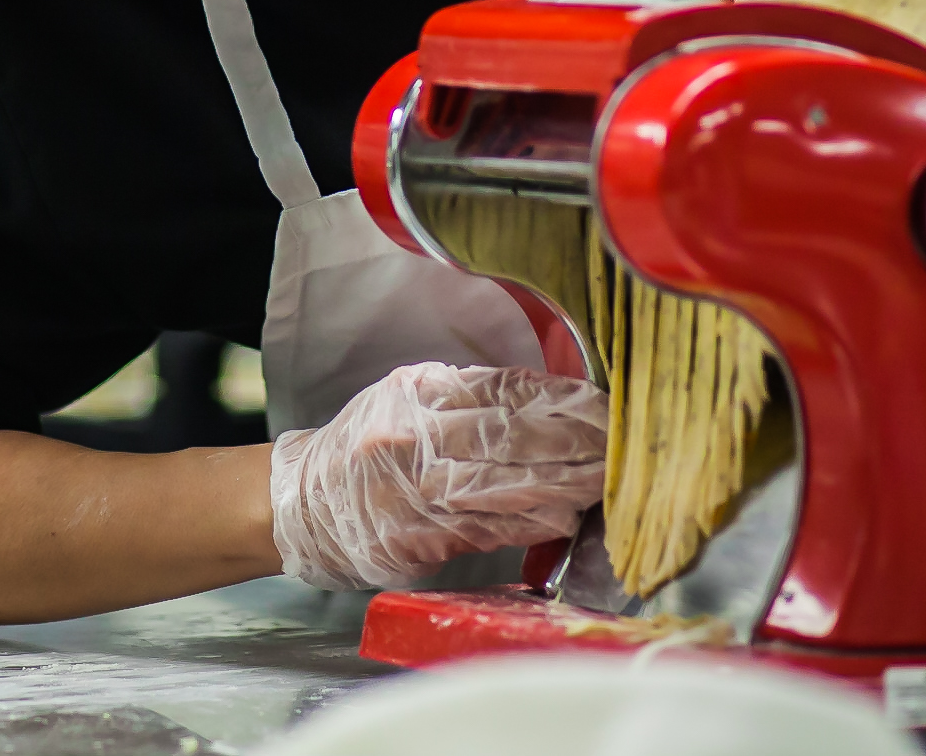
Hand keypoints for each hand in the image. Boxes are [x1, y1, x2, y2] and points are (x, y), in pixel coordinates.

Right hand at [270, 362, 606, 591]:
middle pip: (512, 437)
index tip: (606, 406)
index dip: (562, 400)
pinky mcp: (416, 536)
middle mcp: (414, 436)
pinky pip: (486, 528)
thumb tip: (551, 405)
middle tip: (623, 447)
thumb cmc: (365, 449)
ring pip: (505, 485)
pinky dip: (530, 523)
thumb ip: (468, 399)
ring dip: (565, 485)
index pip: (504, 389)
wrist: (302, 504)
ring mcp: (414, 489)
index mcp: (416, 393)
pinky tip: (565, 517)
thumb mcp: (406, 401)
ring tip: (608, 482)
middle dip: (576, 444)